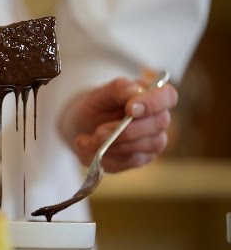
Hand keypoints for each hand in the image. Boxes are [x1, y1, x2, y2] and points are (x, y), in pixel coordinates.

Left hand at [59, 72, 178, 172]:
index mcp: (152, 95)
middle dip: (128, 129)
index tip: (130, 109)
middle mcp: (157, 118)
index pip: (168, 96)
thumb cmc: (96, 105)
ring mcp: (152, 141)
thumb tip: (135, 91)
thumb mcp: (101, 94)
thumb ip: (119, 89)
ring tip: (91, 139)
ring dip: (116, 143)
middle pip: (159, 124)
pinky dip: (109, 155)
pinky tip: (91, 147)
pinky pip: (131, 160)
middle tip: (100, 131)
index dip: (153, 103)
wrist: (81, 126)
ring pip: (148, 145)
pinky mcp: (140, 158)